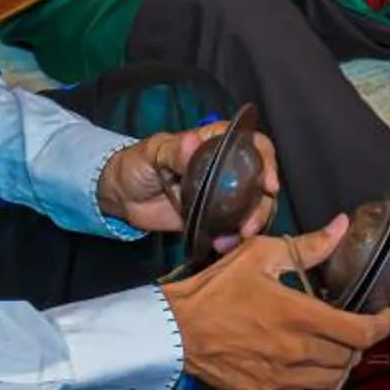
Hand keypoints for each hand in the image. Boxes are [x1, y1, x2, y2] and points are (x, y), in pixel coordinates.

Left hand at [97, 121, 280, 238]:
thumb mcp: (154, 152)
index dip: (267, 161)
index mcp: (216, 144)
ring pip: (253, 207)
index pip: (253, 146)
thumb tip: (194, 144)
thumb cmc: (137, 163)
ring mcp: (222, 196)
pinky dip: (234, 238)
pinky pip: (233, 228)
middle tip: (251, 224)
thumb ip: (175, 150)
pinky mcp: (213, 219)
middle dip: (263, 204)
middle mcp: (226, 169)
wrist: (120, 197)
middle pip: (260, 181)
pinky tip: (224, 245)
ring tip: (238, 237)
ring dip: (253, 223)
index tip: (269, 183)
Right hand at [162, 217, 388, 389]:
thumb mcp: (261, 255)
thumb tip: (344, 225)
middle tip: (350, 326)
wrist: (176, 328)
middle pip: (350, 354)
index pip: (361, 329)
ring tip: (336, 349)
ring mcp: (285, 379)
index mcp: (301, 315)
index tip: (383, 315)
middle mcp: (299, 351)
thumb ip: (308, 247)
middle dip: (357, 340)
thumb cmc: (217, 287)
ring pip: (335, 377)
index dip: (381, 323)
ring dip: (342, 363)